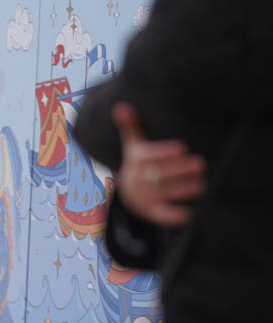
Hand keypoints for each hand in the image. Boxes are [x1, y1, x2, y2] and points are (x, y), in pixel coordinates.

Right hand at [112, 102, 206, 227]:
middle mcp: (137, 180)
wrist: (128, 195)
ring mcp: (144, 197)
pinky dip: (173, 216)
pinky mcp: (151, 212)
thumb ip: (130, 126)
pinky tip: (187, 214)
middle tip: (201, 164)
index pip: (148, 156)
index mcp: (136, 161)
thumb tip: (120, 106)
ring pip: (164, 193)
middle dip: (180, 170)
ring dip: (183, 189)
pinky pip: (161, 215)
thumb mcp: (133, 145)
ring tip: (202, 184)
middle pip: (159, 174)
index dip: (164, 152)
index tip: (181, 148)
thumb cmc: (139, 164)